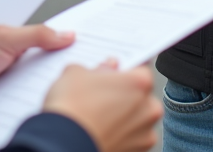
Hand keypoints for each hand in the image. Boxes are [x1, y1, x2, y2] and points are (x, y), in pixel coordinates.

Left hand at [0, 24, 74, 112]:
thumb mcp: (3, 39)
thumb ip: (36, 36)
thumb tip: (68, 35)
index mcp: (16, 44)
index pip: (49, 45)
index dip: (67, 49)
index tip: (89, 55)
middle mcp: (12, 64)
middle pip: (44, 72)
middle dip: (57, 77)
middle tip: (78, 83)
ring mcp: (4, 86)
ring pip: (32, 93)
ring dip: (39, 96)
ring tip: (58, 102)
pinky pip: (16, 110)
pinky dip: (23, 111)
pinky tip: (34, 115)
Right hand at [43, 60, 161, 151]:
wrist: (63, 145)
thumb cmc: (72, 109)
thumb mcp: (76, 73)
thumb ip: (97, 68)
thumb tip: (105, 69)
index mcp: (140, 82)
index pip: (138, 69)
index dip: (122, 72)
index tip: (111, 75)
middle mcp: (149, 108)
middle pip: (140, 96)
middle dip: (124, 95)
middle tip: (101, 97)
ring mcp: (145, 134)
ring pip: (137, 119)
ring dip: (123, 117)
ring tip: (98, 118)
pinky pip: (132, 139)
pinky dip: (120, 136)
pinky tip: (101, 133)